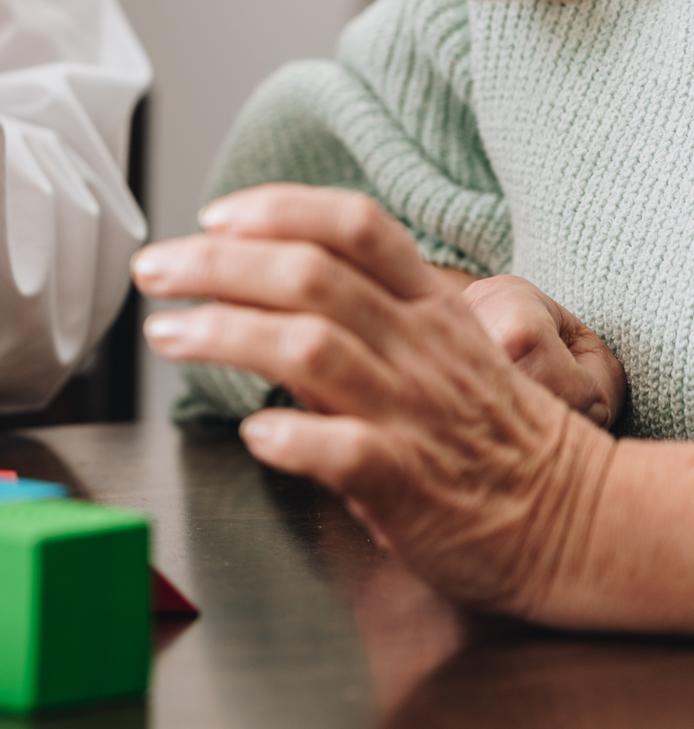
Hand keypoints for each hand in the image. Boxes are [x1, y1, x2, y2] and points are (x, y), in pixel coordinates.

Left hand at [130, 184, 613, 619]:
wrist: (574, 519)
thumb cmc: (488, 432)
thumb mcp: (440, 344)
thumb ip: (361, 311)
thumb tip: (257, 282)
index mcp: (428, 306)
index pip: (353, 225)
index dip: (278, 209)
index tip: (214, 216)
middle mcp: (417, 347)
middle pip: (308, 276)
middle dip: (216, 264)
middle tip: (153, 270)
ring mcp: (413, 412)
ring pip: (310, 348)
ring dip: (225, 333)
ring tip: (167, 334)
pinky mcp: (407, 482)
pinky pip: (343, 449)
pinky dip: (291, 436)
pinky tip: (253, 432)